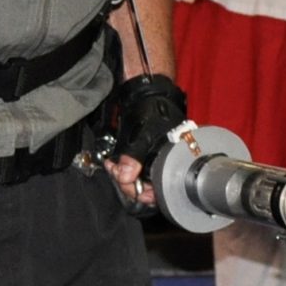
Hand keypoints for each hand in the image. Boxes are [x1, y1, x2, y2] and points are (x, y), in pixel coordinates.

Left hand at [99, 73, 186, 211]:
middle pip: (146, 188)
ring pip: (138, 180)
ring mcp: (153, 161)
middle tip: (115, 171)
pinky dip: (122, 170)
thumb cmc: (152, 110)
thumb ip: (134, 157)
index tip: (124, 182)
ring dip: (122, 176)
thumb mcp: (143, 134)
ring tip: (113, 166)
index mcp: (172, 161)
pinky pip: (133, 171)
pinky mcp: (142, 157)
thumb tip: (126, 176)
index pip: (158, 190)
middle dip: (127, 183)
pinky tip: (114, 164)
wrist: (146, 94)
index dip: (140, 190)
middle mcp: (165, 164)